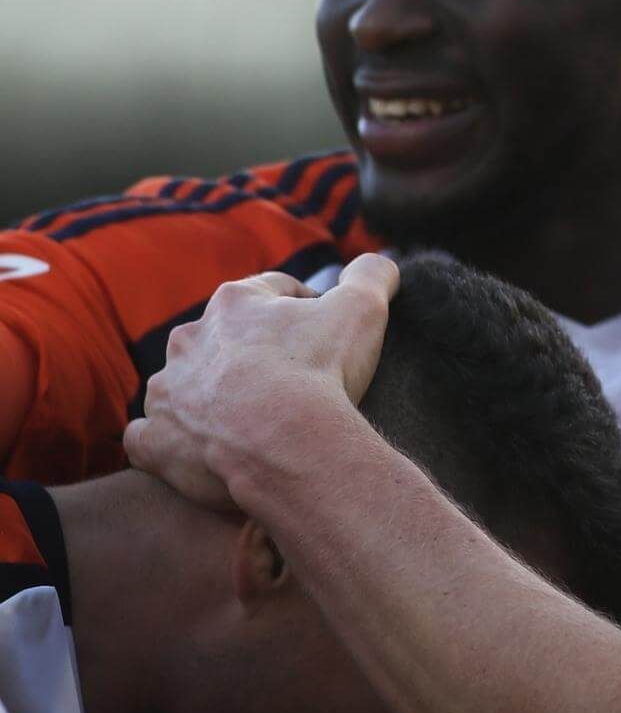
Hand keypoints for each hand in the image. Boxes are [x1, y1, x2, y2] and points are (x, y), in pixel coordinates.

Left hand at [123, 254, 398, 510]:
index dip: (305, 307)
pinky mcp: (154, 441)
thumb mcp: (363, 308)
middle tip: (291, 381)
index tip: (326, 332)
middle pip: (222, 337)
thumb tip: (380, 262)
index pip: (272, 291)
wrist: (286, 444)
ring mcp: (166, 392)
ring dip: (207, 397)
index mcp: (235, 303)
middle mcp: (189, 340)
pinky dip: (167, 442)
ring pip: (181, 385)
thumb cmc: (321, 371)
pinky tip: (194, 449)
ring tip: (247, 421)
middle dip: (251, 353)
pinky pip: (148, 438)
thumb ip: (371, 274)